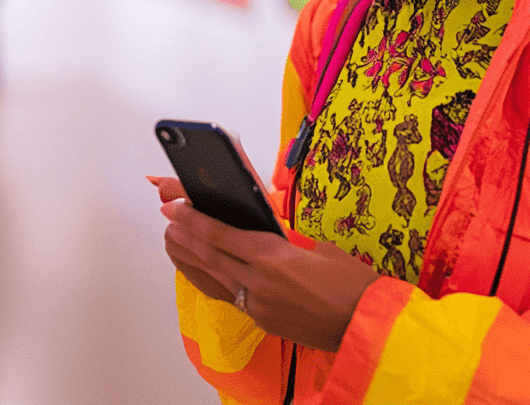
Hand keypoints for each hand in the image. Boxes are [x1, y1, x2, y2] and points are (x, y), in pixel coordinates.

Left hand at [149, 177, 380, 351]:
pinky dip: (209, 279)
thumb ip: (290, 244)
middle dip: (185, 235)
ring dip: (190, 258)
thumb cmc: (351, 282)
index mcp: (274, 257)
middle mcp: (259, 281)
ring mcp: (257, 304)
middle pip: (211, 255)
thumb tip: (272, 243)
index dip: (195, 220)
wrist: (363, 324)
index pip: (223, 235)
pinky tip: (199, 271)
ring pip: (214, 277)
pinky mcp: (262, 320)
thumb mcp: (320, 249)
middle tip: (166, 218)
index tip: (175, 206)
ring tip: (172, 241)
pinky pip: (227, 295)